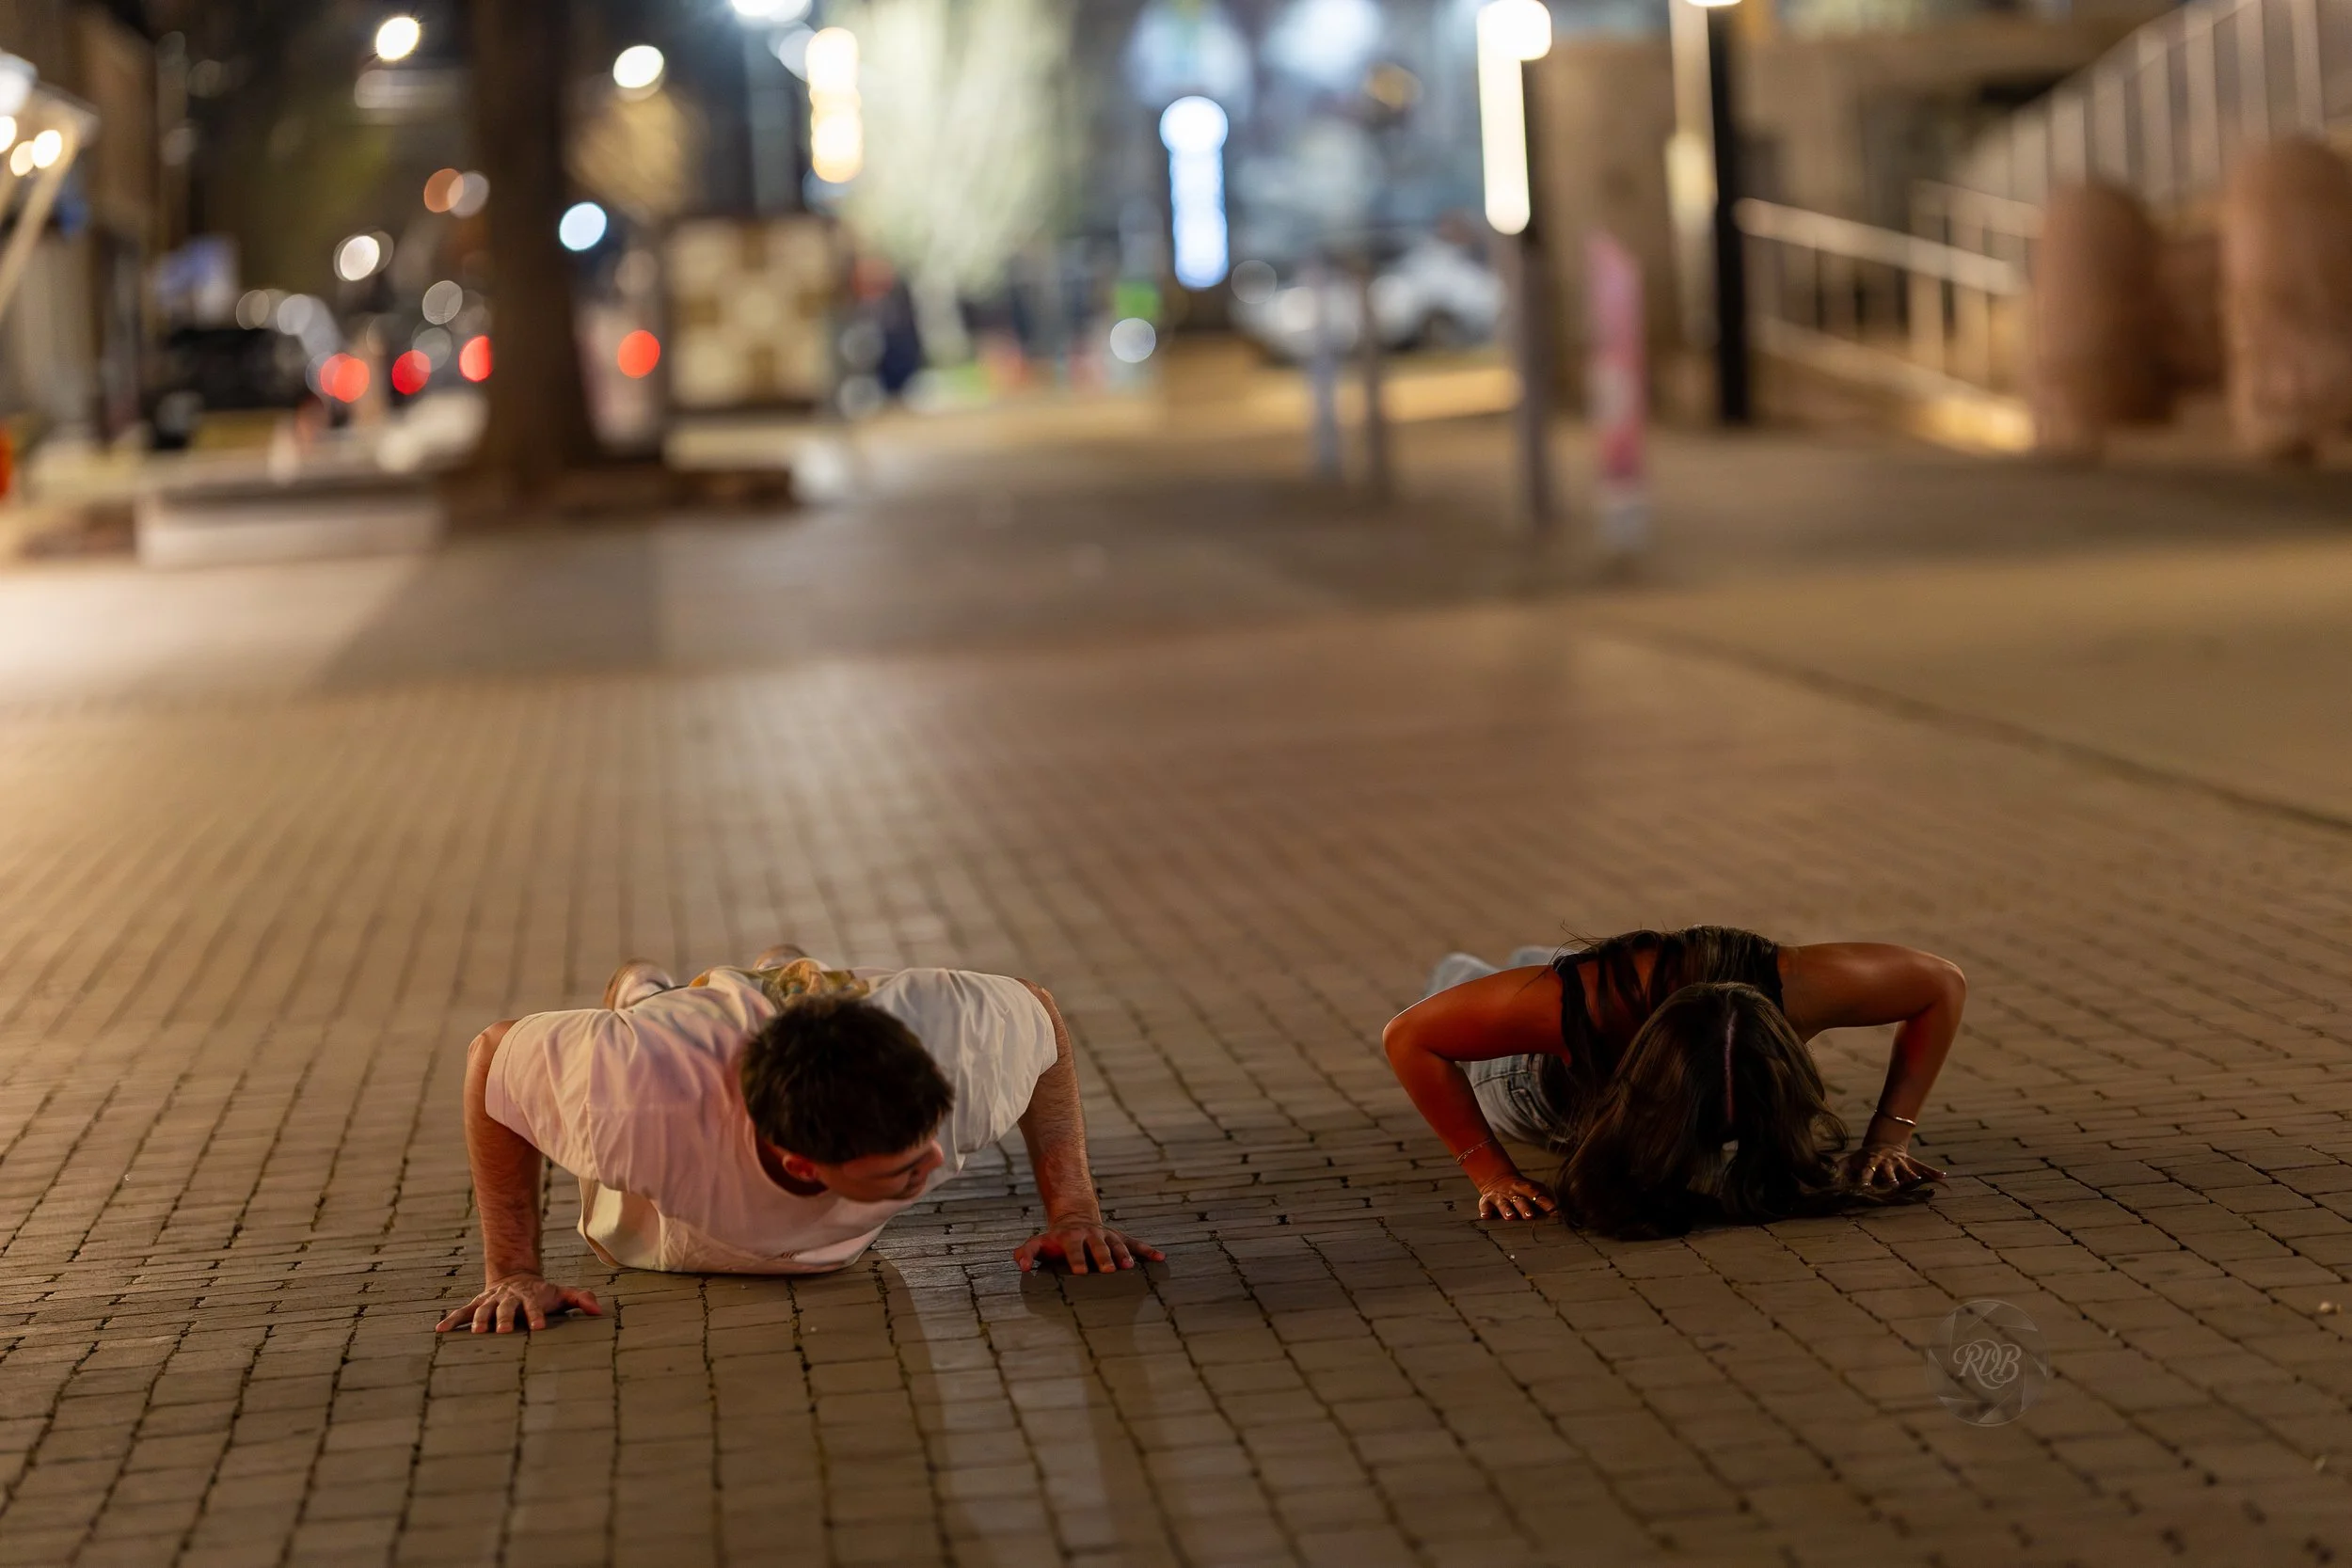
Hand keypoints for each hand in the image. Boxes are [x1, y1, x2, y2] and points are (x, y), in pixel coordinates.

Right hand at [436, 1273, 602, 1332]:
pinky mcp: (477, 1304)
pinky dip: (452, 1321)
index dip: (537, 1315)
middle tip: (504, 1331)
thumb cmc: (543, 1293)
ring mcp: (492, 1300)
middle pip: (507, 1308)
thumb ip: (580, 1299)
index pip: (535, 1307)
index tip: (539, 1328)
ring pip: (484, 1309)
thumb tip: (599, 1311)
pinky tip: (440, 1332)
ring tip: (476, 1334)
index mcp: (531, 1297)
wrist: (517, 1277)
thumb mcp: (562, 1294)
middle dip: (505, 1318)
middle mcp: (509, 1298)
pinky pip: (462, 1313)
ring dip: (480, 1320)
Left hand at [1015, 1217, 1163, 1274]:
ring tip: (1131, 1267)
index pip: (1073, 1249)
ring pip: (1118, 1244)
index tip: (1081, 1272)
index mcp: (1071, 1237)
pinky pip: (1135, 1243)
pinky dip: (1147, 1250)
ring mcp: (1107, 1236)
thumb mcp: (1037, 1243)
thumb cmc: (1054, 1240)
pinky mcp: (1120, 1238)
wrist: (1074, 1218)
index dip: (1076, 1259)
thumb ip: (1027, 1253)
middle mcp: (1091, 1235)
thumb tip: (1022, 1267)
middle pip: (1098, 1246)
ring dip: (1124, 1254)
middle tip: (1109, 1270)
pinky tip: (1160, 1257)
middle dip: (1104, 1257)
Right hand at [1475, 1171, 1556, 1220]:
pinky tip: (1486, 1217)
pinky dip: (1485, 1211)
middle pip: (1519, 1200)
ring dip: (1506, 1210)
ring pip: (1503, 1203)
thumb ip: (1545, 1198)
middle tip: (1530, 1215)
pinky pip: (1485, 1205)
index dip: (1545, 1202)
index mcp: (1526, 1189)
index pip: (1537, 1195)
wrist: (1498, 1179)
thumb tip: (1558, 1211)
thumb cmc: (1522, 1190)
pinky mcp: (1487, 1200)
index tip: (1553, 1210)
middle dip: (1524, 1207)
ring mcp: (1499, 1196)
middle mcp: (1512, 1192)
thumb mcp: (1534, 1189)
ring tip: (1510, 1217)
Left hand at [1846, 1143, 1944, 1190]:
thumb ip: (1837, 1169)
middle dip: (1891, 1179)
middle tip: (1894, 1187)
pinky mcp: (1912, 1163)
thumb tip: (1821, 1178)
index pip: (1868, 1171)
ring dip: (1913, 1177)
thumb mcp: (1849, 1159)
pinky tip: (1944, 1177)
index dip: (1866, 1179)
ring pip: (1908, 1171)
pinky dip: (1934, 1172)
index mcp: (1872, 1161)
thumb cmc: (1863, 1156)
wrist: (1884, 1141)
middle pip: (1889, 1172)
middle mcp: (1887, 1162)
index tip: (1863, 1187)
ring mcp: (1901, 1162)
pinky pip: (1924, 1167)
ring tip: (1921, 1182)